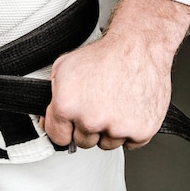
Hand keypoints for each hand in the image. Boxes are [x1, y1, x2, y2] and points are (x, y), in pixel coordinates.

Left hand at [42, 0, 189, 150]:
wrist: (139, 46)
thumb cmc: (105, 54)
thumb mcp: (64, 67)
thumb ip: (52, 96)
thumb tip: (48, 118)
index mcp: (68, 106)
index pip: (58, 137)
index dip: (64, 128)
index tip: (70, 124)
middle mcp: (91, 119)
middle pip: (83, 142)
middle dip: (88, 128)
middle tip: (97, 106)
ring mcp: (117, 127)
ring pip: (108, 143)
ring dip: (110, 130)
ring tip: (115, 104)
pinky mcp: (141, 130)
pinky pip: (131, 142)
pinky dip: (131, 130)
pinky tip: (129, 109)